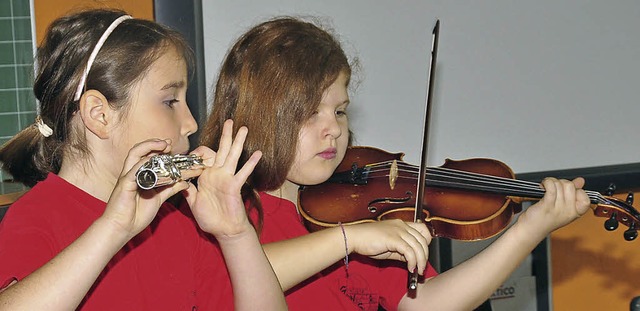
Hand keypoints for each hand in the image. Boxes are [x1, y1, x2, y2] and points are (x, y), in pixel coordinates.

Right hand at [100, 139, 189, 239]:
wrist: (121, 228)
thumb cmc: (136, 215)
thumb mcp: (158, 199)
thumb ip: (170, 189)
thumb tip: (184, 182)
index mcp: (139, 176)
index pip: (147, 156)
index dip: (158, 149)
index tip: (171, 147)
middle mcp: (132, 173)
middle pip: (140, 151)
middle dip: (154, 144)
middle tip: (168, 143)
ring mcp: (127, 178)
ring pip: (134, 155)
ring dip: (148, 147)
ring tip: (162, 145)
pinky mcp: (124, 186)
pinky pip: (132, 172)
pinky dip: (141, 164)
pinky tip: (150, 160)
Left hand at [182, 119, 261, 239]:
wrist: (224, 230)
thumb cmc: (211, 217)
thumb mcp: (193, 202)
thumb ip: (188, 190)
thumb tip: (180, 180)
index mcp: (207, 176)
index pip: (204, 157)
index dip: (199, 152)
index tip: (194, 150)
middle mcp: (218, 174)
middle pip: (222, 150)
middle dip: (226, 135)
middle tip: (230, 121)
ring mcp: (227, 178)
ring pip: (233, 156)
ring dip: (238, 142)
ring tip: (243, 129)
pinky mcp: (235, 186)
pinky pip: (243, 173)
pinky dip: (250, 163)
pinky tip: (257, 153)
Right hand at [344, 219, 430, 274]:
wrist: (354, 238)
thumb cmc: (367, 241)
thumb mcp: (389, 246)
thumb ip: (401, 251)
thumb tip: (412, 260)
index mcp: (401, 225)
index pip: (423, 230)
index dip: (426, 243)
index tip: (423, 255)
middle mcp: (402, 225)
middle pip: (423, 239)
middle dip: (425, 256)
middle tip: (421, 268)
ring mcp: (398, 231)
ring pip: (418, 246)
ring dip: (420, 261)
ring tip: (417, 271)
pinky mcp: (393, 238)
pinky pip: (409, 251)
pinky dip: (412, 261)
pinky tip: (410, 268)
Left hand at [517, 177, 590, 237]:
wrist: (531, 230)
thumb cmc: (544, 218)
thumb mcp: (562, 207)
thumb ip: (573, 193)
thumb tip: (580, 181)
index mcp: (575, 212)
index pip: (585, 198)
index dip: (577, 190)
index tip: (565, 192)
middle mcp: (569, 211)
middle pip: (570, 186)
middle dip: (559, 182)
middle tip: (552, 187)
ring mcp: (558, 209)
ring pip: (559, 185)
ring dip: (550, 182)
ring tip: (545, 187)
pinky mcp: (547, 205)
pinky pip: (551, 187)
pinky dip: (546, 182)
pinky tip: (542, 186)